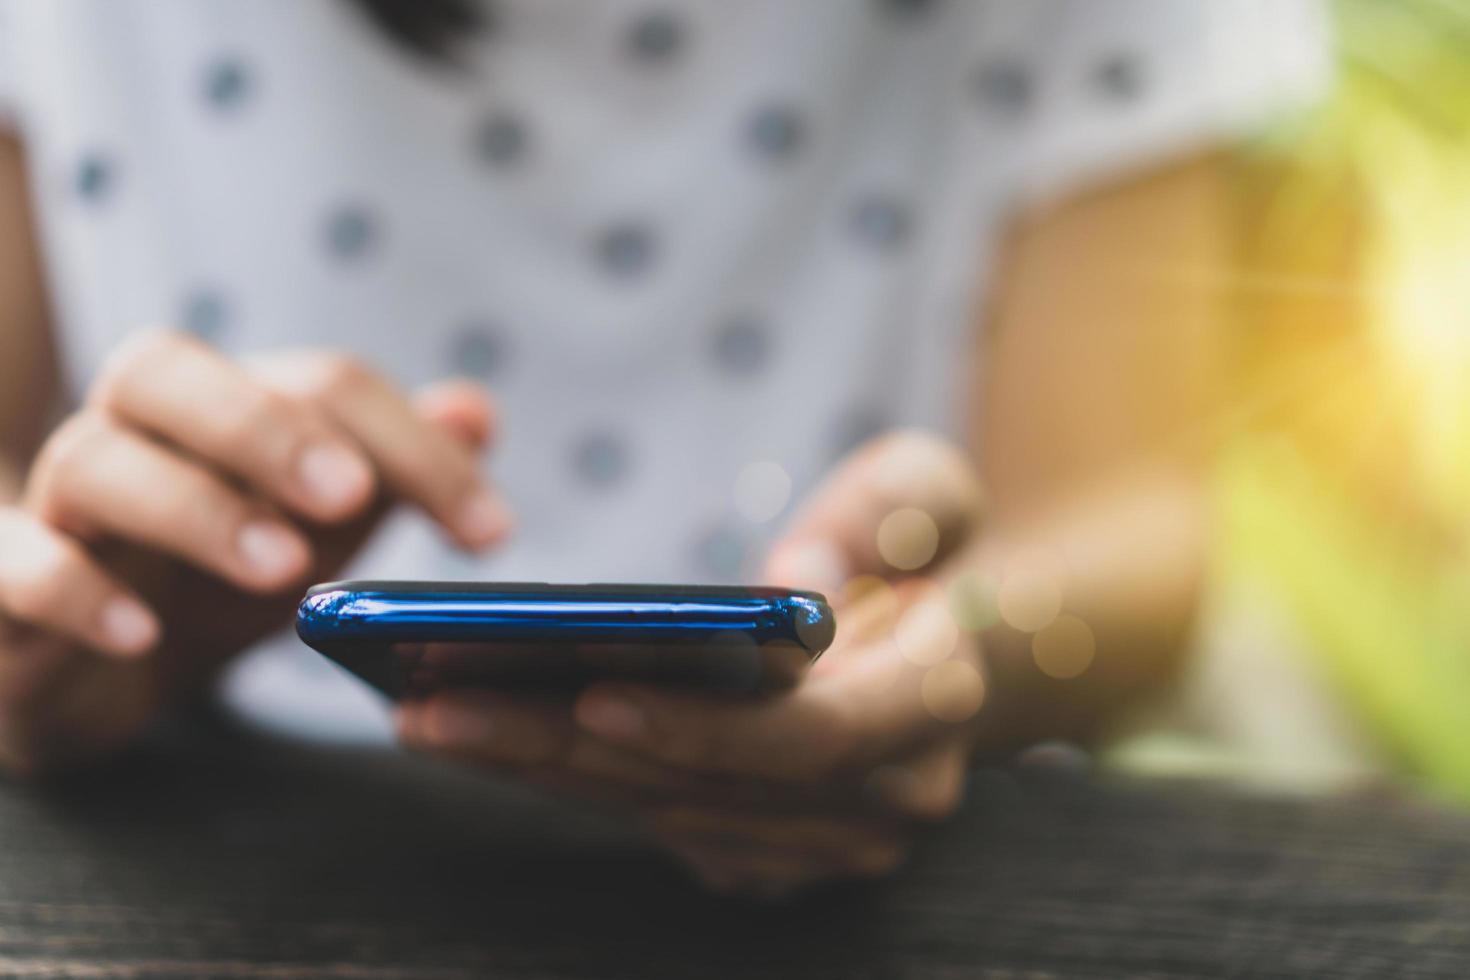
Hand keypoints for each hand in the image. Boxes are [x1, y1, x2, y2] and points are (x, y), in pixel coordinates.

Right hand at [0, 330, 509, 772]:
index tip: (491, 534)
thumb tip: (477, 410)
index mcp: (227, 405)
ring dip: (196, 507)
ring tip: (283, 569)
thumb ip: (396, 464)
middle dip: (268, 428)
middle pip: (167, 371)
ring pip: (95, 461)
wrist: (98, 664)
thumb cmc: (219, 574)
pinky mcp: (1, 581)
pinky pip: (15, 564)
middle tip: (352, 496)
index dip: (413, 448)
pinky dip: (73, 589)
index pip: (320, 383)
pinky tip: (141, 632)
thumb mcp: (322, 523)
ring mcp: (58, 503)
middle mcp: (134, 429)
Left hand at [400, 431, 986, 897]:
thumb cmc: (933, 552)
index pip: (814, 740)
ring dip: (541, 771)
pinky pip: (651, 818)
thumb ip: (890, 513)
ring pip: (661, 814)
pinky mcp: (763, 851)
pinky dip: (565, 778)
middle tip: (435, 706)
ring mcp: (818, 842)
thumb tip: (796, 576)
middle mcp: (879, 802)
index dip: (704, 726)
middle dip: (565, 751)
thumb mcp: (931, 492)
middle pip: (704, 790)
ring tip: (427, 714)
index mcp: (931, 709)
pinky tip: (477, 735)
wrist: (955, 648)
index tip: (593, 692)